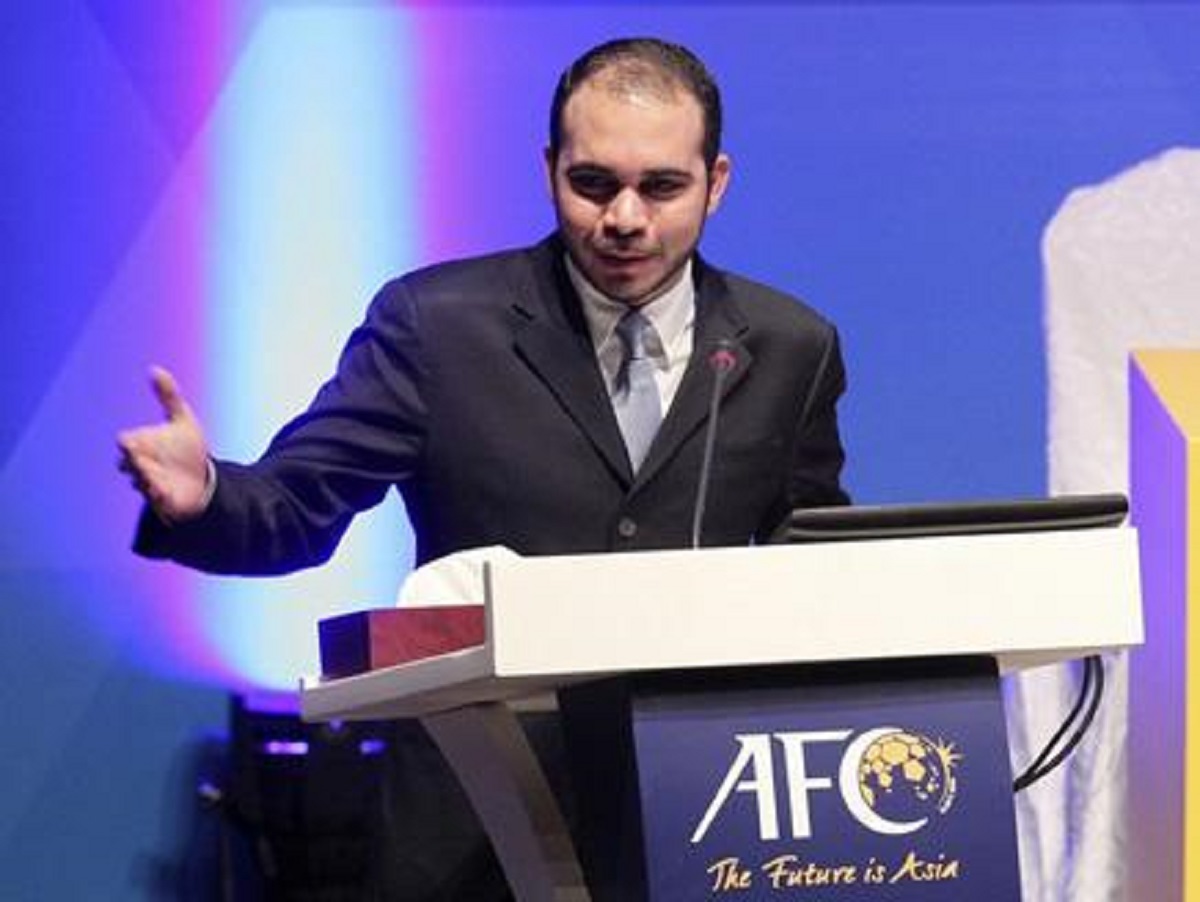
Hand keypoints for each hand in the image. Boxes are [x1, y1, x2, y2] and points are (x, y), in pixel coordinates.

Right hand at [118, 366, 211, 522]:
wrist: (204, 478)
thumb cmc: (187, 448)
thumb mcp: (182, 419)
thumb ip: (169, 396)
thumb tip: (154, 369)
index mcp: (142, 445)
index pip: (127, 442)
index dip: (129, 442)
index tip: (129, 441)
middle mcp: (142, 465)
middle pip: (128, 464)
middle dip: (133, 462)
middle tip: (136, 457)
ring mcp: (152, 484)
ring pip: (141, 483)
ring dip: (145, 480)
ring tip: (151, 479)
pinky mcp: (165, 501)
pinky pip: (158, 501)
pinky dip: (159, 497)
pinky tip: (162, 493)